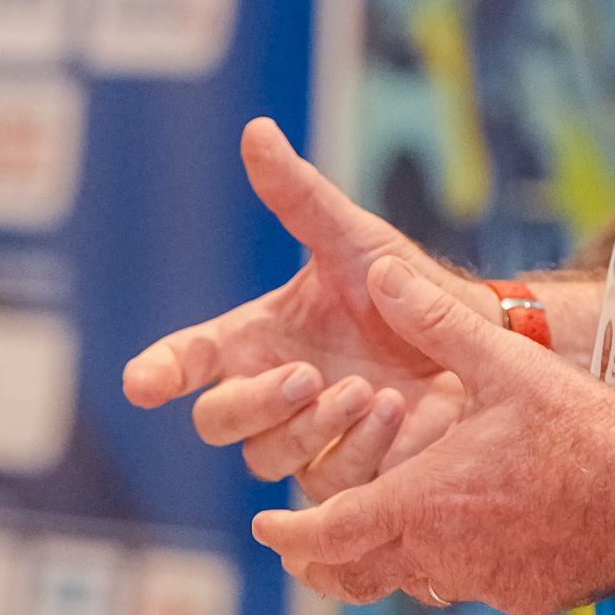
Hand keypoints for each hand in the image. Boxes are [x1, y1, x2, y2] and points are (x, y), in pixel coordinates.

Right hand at [123, 118, 490, 495]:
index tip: (143, 382)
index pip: (189, 360)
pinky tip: (392, 413)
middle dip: (252, 403)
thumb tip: (257, 129)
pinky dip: (357, 451)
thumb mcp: (354, 237)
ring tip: (366, 390)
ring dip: (312, 427)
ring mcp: (304, 441)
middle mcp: (270, 394)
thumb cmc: (401, 287)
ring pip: (268, 458)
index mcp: (257, 338)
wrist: (471, 339)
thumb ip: (299, 194)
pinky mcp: (345, 477)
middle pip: (218, 419)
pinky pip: (328, 486)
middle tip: (303, 376)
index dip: (161, 370)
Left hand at [251, 257, 614, 614]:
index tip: (265, 525)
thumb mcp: (504, 363)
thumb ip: (436, 320)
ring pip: (411, 580)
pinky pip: (464, 586)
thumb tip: (380, 275)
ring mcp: (481, 584)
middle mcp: (440, 556)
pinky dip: (448, 561)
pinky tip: (470, 527)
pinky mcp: (519, 597)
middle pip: (355, 576)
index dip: (289, 534)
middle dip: (321, 561)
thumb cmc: (582, 430)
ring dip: (387, 556)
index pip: (329, 534)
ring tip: (382, 523)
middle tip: (301, 541)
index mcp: (423, 501)